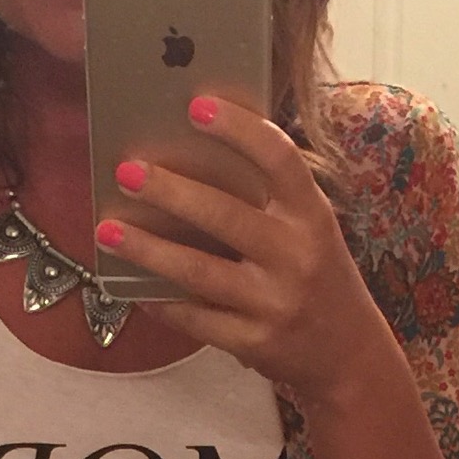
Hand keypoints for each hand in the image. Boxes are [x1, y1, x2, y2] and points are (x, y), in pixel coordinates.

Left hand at [98, 95, 378, 408]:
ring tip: (109, 229)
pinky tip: (134, 289)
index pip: (278, 159)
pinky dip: (162, 304)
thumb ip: (269, 199)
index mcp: (312, 215)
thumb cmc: (319, 279)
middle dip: (170, 191)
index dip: (238, 129)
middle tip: (127, 171)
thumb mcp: (310, 230)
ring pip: (199, 272)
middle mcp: (297, 256)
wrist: (349, 353)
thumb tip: (194, 158)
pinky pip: (197, 320)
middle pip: (224, 215)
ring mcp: (275, 303)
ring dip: (148, 249)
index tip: (197, 105)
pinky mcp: (255, 343)